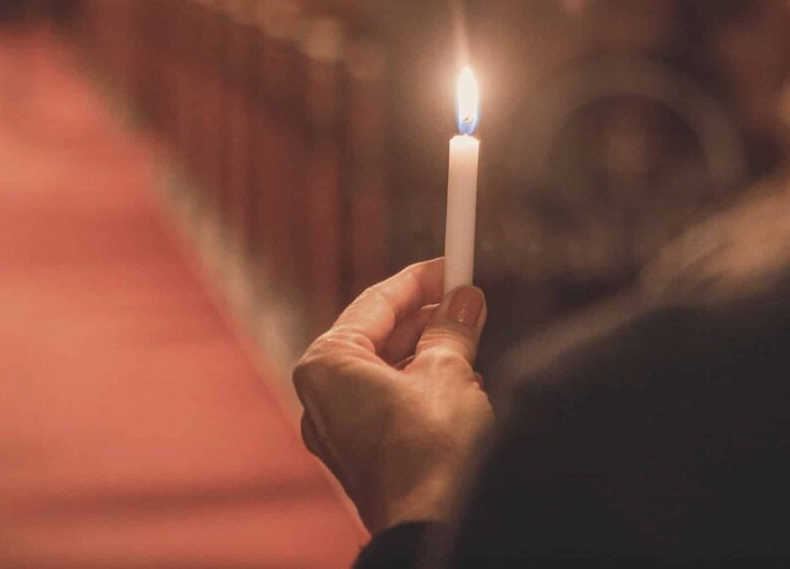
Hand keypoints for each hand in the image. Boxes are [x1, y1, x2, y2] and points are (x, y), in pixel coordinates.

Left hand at [293, 258, 493, 532]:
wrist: (429, 524)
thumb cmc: (430, 450)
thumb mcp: (450, 371)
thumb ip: (452, 328)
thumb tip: (465, 301)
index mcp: (327, 363)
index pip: (377, 300)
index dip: (420, 279)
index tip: (452, 264)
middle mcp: (320, 395)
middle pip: (378, 334)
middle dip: (426, 317)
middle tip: (467, 299)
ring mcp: (336, 429)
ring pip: (385, 369)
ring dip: (427, 353)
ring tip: (469, 341)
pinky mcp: (358, 454)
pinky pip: (386, 401)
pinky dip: (420, 386)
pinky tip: (457, 384)